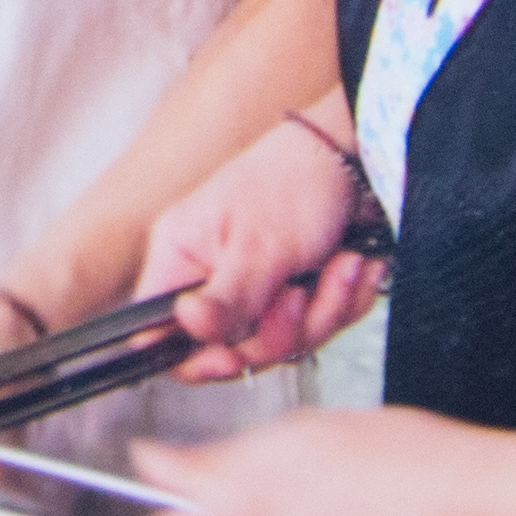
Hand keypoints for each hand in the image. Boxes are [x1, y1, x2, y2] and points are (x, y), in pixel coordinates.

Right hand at [141, 115, 386, 381]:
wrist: (358, 158)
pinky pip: (314, 326)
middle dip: (278, 330)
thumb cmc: (294, 181)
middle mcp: (210, 277)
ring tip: (341, 266)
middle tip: (298, 295)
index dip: (192, 356)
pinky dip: (342, 299)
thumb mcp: (259, 247)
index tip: (231, 357)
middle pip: (229, 347)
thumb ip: (224, 299)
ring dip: (322, 309)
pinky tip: (352, 266)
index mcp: (180, 257)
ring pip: (280, 341)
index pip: (157, 331)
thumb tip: (185, 326)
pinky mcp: (293, 293)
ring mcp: (254, 288)